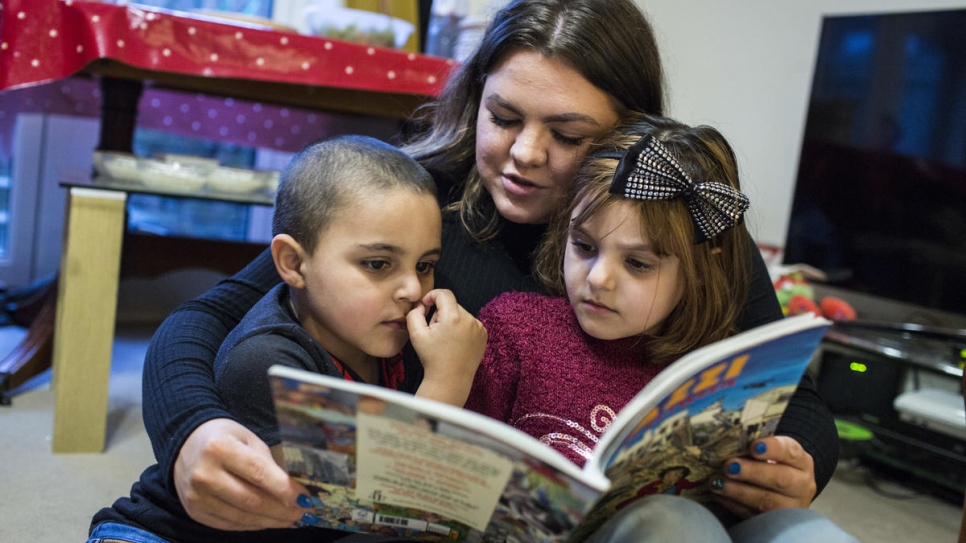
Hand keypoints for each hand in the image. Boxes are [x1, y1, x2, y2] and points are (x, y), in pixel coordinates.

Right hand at [174, 418, 310, 529]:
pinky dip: (253, 525)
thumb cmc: (224, 439)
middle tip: (304, 514)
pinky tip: (269, 521)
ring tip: (292, 520)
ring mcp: (197, 496)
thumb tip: (294, 491)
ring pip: (242, 517)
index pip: (258, 473)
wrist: (184, 445)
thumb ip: (268, 463)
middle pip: (252, 500)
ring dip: (272, 521)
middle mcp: (204, 474)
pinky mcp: (195, 511)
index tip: (306, 499)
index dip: (285, 489)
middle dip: (283, 510)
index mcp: (219, 448)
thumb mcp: (248, 439)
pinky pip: (230, 524)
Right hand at [407, 289, 486, 405]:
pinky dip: (462, 328)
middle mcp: (469, 320)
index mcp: (453, 318)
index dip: (432, 296)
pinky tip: (456, 342)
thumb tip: (422, 305)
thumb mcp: (416, 335)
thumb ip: (414, 314)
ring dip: (452, 320)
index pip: (444, 294)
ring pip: (461, 314)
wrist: (450, 379)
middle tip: (435, 331)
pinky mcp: (483, 334)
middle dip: (441, 313)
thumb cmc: (432, 358)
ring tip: (446, 339)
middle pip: (452, 305)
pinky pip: (470, 323)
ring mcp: (478, 327)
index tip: (426, 305)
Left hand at [709, 436, 816, 518]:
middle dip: (752, 472)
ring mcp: (791, 507)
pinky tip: (719, 495)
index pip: (790, 452)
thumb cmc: (771, 464)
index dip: (772, 448)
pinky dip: (733, 504)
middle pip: (781, 479)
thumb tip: (728, 441)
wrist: (785, 491)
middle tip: (729, 466)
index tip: (753, 446)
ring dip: (738, 491)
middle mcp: (802, 485)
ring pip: (767, 502)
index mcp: (802, 462)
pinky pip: (754, 515)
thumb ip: (756, 447)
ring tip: (717, 483)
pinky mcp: (776, 522)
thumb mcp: (771, 453)